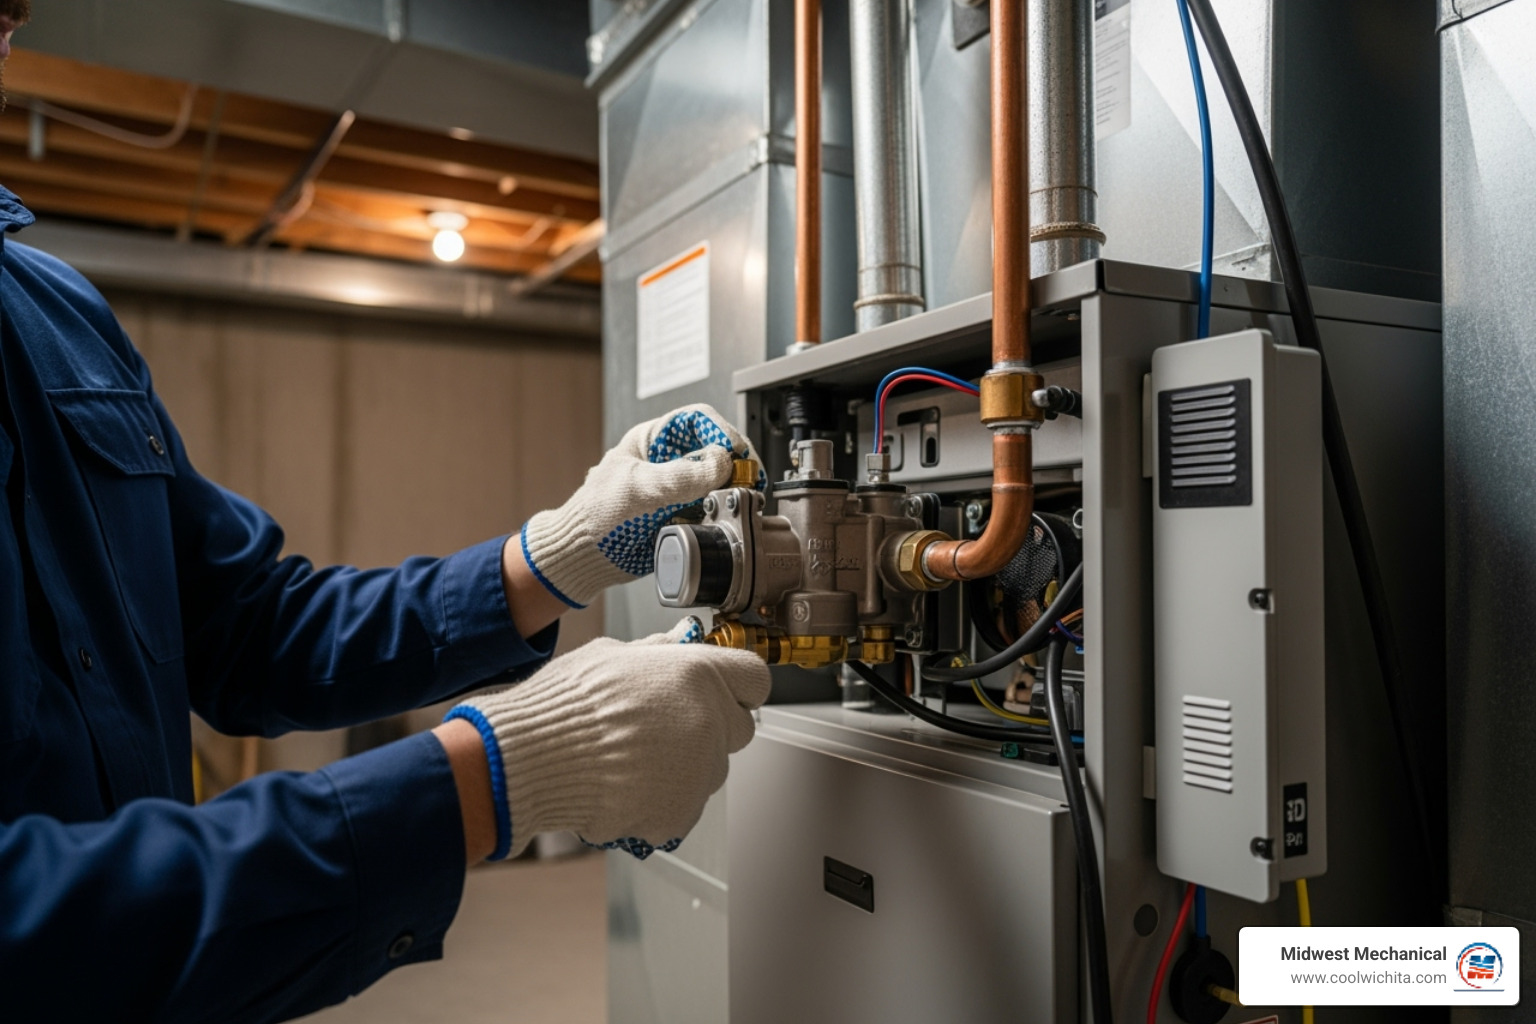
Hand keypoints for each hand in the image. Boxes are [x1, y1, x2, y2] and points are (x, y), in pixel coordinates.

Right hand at [444, 619, 771, 859]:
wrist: (531, 760)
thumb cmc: (563, 704)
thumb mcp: (611, 656)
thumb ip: (657, 653)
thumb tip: (677, 642)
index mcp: (698, 674)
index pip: (755, 677)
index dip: (737, 684)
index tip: (723, 690)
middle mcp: (709, 721)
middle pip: (739, 727)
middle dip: (711, 726)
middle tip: (664, 727)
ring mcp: (699, 772)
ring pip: (710, 769)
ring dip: (685, 766)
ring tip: (632, 759)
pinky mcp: (681, 812)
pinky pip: (684, 805)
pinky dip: (661, 801)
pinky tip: (623, 785)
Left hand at [519, 405, 761, 608]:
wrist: (585, 557)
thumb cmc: (595, 516)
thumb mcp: (639, 489)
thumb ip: (681, 476)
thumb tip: (721, 464)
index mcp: (653, 440)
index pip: (699, 420)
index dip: (723, 433)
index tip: (737, 454)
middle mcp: (668, 460)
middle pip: (716, 449)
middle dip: (735, 463)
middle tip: (746, 480)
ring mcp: (678, 487)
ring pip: (719, 479)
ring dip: (733, 488)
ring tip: (739, 499)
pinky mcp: (684, 513)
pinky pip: (713, 507)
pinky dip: (724, 511)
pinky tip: (725, 517)